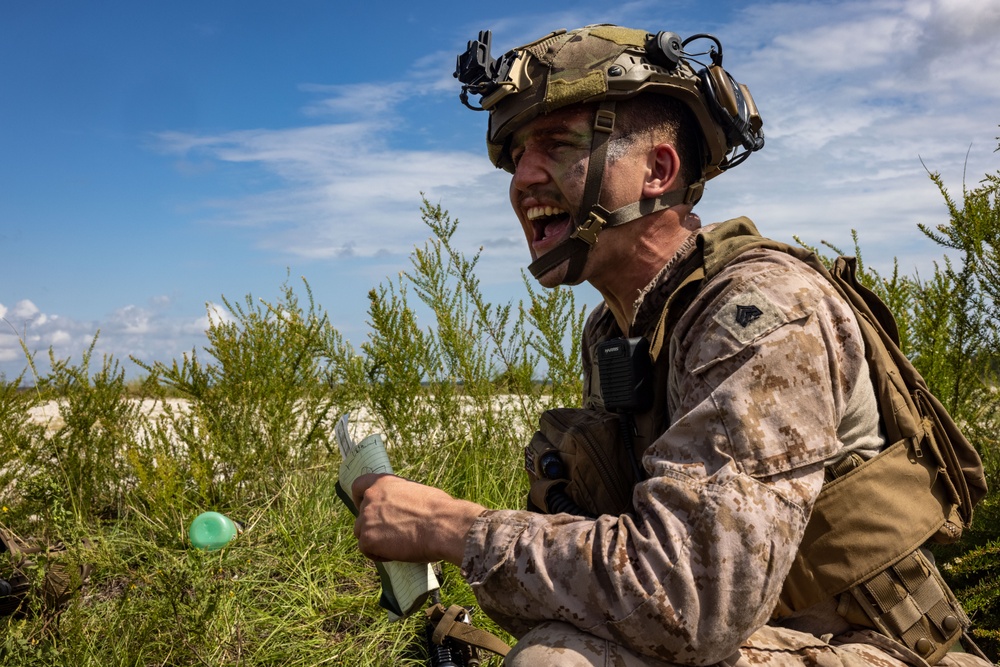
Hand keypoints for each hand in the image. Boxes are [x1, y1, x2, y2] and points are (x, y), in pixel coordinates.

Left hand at [351, 474, 485, 565]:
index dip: (360, 498)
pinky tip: (396, 553)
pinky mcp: (367, 539)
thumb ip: (400, 497)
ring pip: (362, 533)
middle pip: (361, 515)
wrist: (442, 526)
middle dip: (372, 525)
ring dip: (375, 540)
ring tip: (398, 545)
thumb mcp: (417, 492)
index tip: (364, 507)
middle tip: (391, 534)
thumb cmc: (438, 510)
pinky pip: (367, 550)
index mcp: (383, 482)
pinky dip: (379, 554)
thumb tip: (401, 508)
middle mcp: (371, 498)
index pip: (359, 486)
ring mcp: (366, 519)